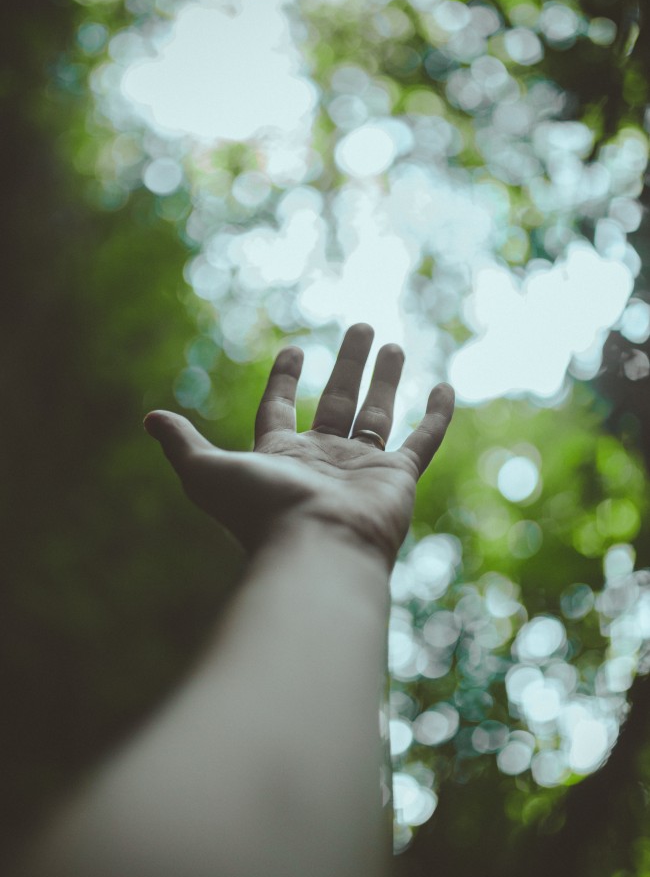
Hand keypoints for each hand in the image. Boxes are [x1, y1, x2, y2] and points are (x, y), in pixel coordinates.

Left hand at [144, 323, 453, 567]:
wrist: (316, 549)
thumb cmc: (261, 512)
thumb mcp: (208, 472)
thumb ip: (183, 443)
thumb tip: (149, 418)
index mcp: (281, 455)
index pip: (282, 408)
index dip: (285, 378)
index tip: (294, 347)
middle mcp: (323, 460)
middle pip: (337, 402)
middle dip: (347, 365)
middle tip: (360, 327)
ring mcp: (363, 468)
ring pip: (378, 413)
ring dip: (385, 379)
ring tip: (391, 343)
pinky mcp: (398, 476)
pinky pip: (422, 439)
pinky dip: (436, 415)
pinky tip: (445, 386)